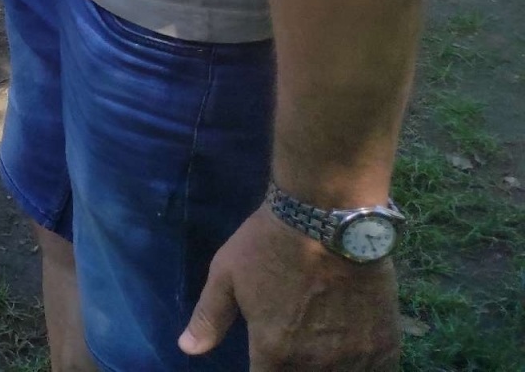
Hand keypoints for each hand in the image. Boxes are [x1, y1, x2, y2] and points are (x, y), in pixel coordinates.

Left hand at [180, 208, 398, 369]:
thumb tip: (187, 349)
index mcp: (274, 353)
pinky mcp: (386, 346)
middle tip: (291, 345)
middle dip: (291, 370)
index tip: (263, 360)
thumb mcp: (226, 275)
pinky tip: (351, 353)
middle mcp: (316, 366)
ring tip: (320, 347)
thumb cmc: (269, 243)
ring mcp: (355, 359)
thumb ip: (209, 318)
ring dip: (327, 369)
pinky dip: (361, 367)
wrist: (328, 217)